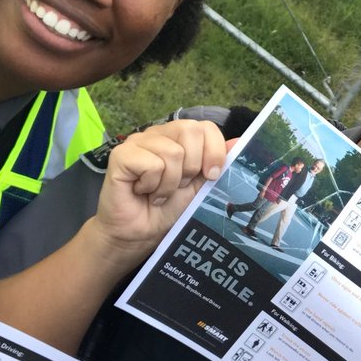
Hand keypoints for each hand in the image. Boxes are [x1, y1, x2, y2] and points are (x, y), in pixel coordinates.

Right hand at [90, 120, 228, 261]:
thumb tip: (239, 142)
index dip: (213, 152)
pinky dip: (153, 185)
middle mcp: (158, 134)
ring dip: (170, 183)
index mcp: (178, 138)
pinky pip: (151, 164)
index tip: (210, 177)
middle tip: (179, 185)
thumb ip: (218, 163)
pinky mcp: (120, 155)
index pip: (205, 126)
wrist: (141, 233)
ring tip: (159, 193)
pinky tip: (143, 192)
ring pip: (172, 151)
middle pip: (190, 130)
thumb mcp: (201, 185)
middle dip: (192, 166)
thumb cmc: (169, 209)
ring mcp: (137, 142)